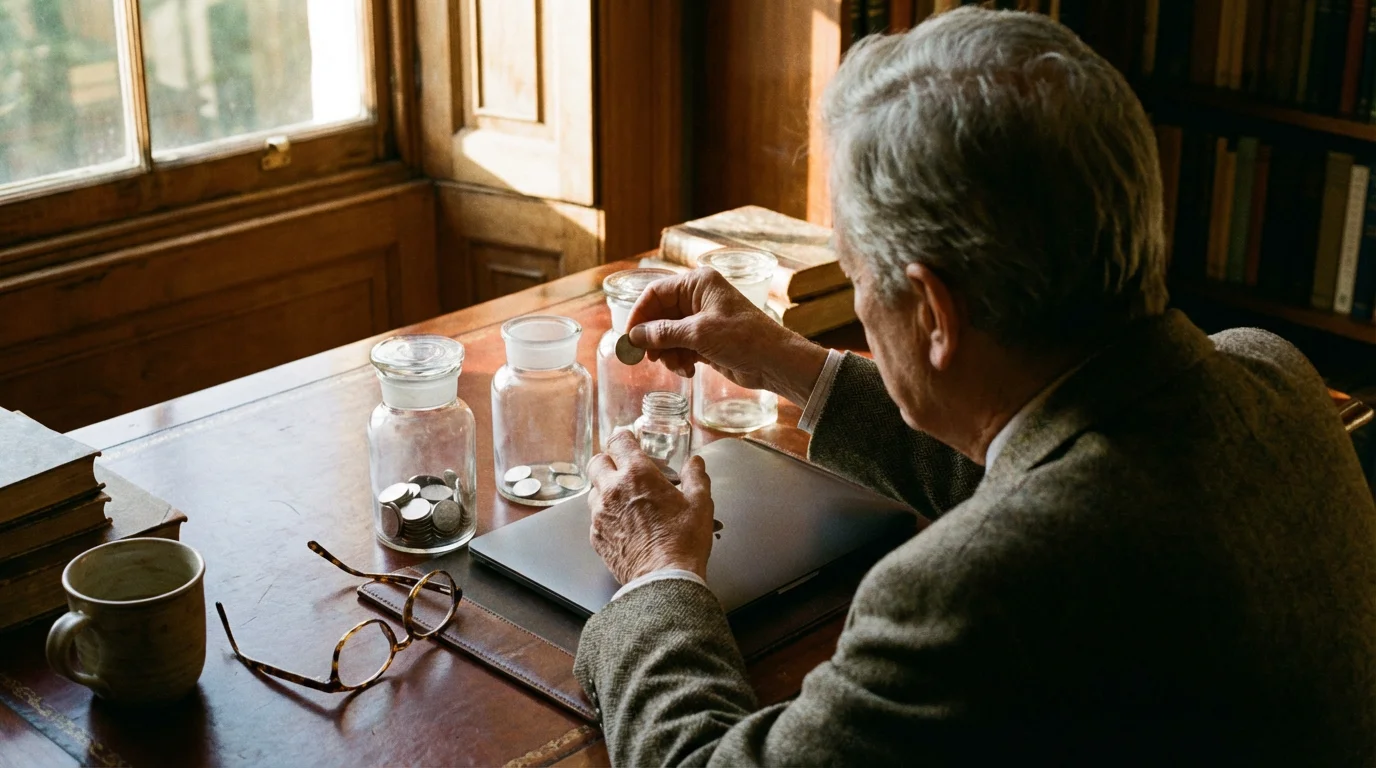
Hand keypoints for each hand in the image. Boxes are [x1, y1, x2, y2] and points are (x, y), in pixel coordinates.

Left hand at [586, 430, 713, 583]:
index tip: (629, 441)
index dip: (624, 438)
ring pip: (593, 490)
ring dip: (606, 489)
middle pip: (597, 461)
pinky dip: (607, 515)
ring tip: (627, 500)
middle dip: (610, 461)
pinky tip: (625, 524)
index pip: (619, 441)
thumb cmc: (683, 542)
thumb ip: (696, 476)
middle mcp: (613, 490)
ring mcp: (600, 514)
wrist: (664, 579)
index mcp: (637, 475)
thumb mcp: (700, 503)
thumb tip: (696, 463)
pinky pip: (595, 517)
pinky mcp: (596, 536)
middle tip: (625, 469)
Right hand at [629, 268, 829, 404]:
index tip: (629, 337)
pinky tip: (688, 370)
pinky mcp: (706, 340)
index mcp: (698, 283)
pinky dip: (679, 359)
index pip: (655, 292)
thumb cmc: (744, 338)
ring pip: (668, 334)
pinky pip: (680, 347)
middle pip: (659, 315)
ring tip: (677, 366)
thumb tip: (634, 336)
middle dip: (653, 338)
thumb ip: (663, 333)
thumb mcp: (699, 334)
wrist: (774, 362)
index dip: (639, 314)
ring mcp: (702, 319)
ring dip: (667, 353)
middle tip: (647, 358)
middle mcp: (698, 297)